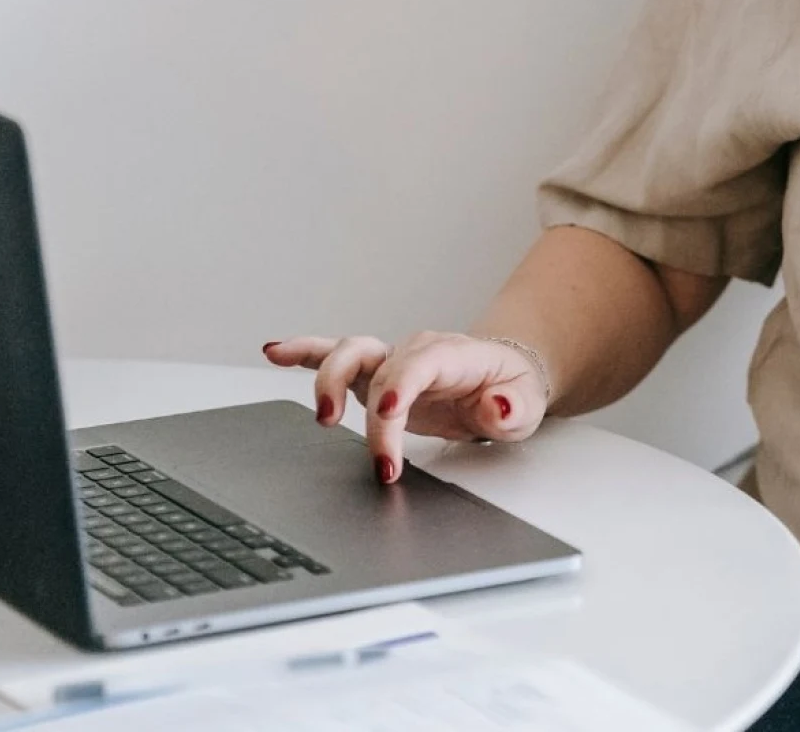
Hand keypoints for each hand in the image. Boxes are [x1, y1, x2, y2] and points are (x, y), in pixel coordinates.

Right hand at [262, 332, 548, 483]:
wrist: (504, 381)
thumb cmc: (511, 391)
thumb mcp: (526, 405)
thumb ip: (511, 407)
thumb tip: (496, 407)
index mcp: (453, 355)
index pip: (419, 364)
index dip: (399, 386)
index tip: (387, 415)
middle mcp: (416, 352)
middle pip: (378, 363)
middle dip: (364, 403)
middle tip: (365, 447)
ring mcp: (391, 362)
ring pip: (349, 354)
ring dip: (326, 378)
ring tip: (320, 416)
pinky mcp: (374, 377)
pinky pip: (334, 357)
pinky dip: (303, 352)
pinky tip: (274, 352)